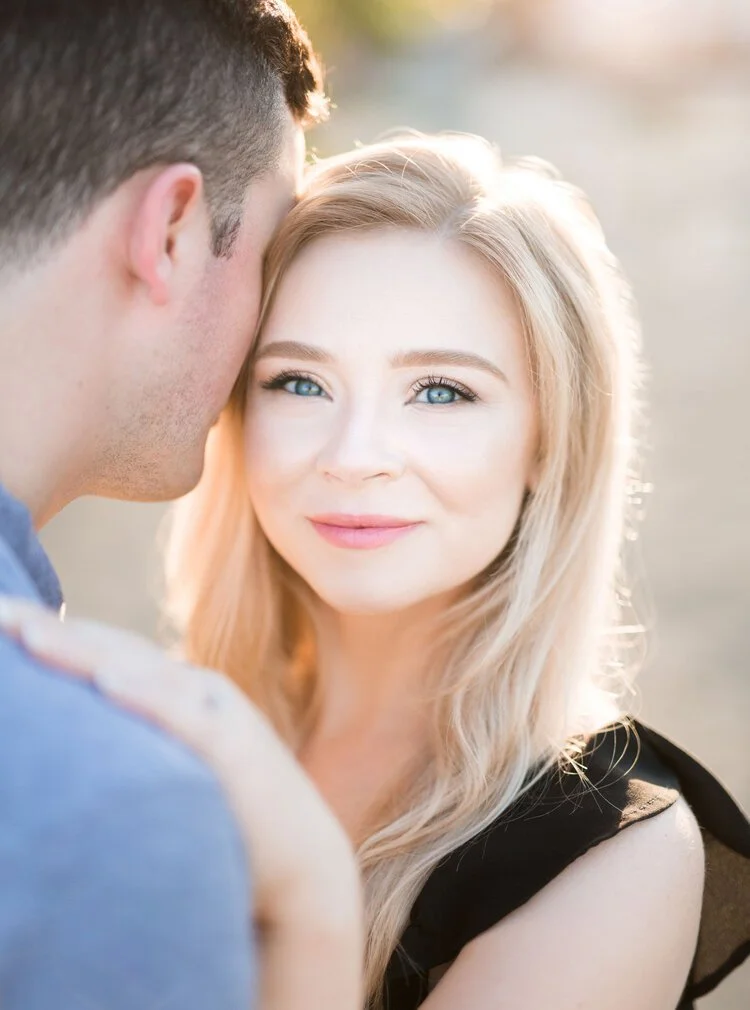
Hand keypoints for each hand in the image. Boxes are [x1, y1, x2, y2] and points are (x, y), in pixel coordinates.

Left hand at [0, 596, 363, 1009]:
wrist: (300, 866)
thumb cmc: (230, 825)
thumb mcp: (172, 773)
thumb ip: (136, 749)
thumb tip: (77, 746)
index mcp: (177, 694)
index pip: (105, 653)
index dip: (54, 634)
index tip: (1, 621)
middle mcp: (194, 691)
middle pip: (112, 650)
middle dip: (51, 630)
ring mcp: (216, 714)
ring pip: (141, 671)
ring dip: (83, 650)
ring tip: (28, 635)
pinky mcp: (234, 746)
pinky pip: (184, 714)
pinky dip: (146, 692)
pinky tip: (106, 679)